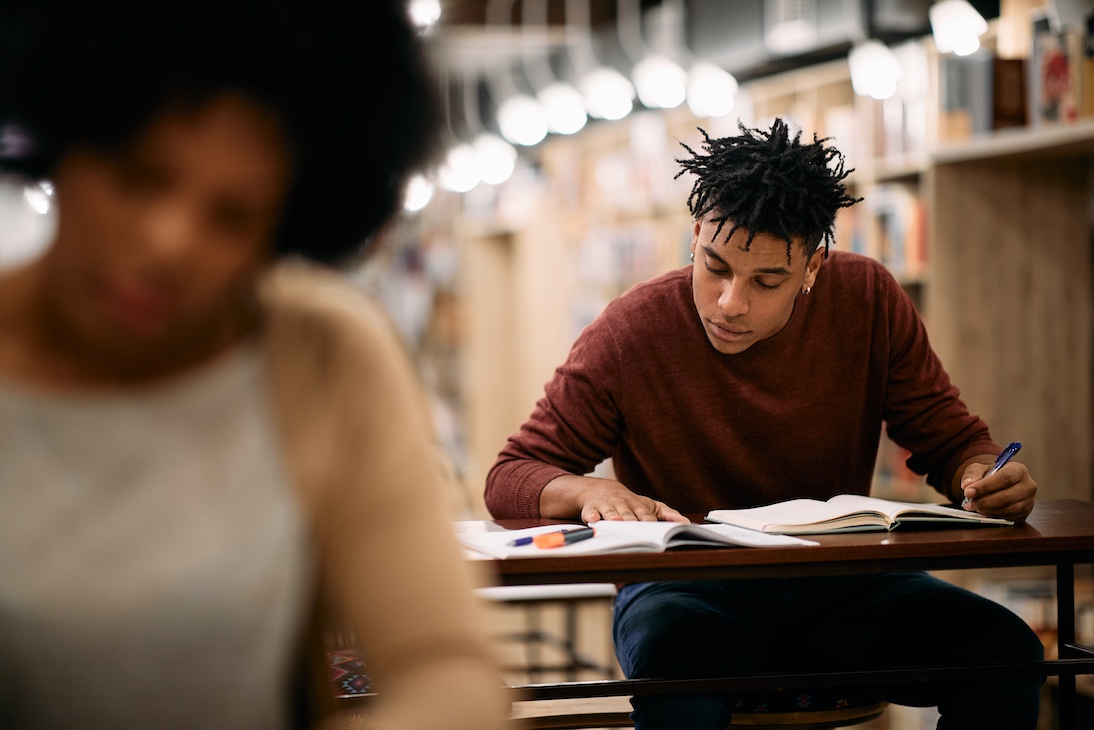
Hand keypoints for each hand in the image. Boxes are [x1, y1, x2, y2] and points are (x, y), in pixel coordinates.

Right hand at [540, 474, 689, 523]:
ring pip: (610, 513)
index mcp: (638, 506)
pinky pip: (590, 513)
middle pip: (628, 515)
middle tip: (636, 530)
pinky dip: (591, 517)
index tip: (655, 531)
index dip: (649, 522)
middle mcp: (622, 505)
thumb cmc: (629, 502)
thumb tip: (686, 523)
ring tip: (616, 522)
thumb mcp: (648, 505)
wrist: (600, 489)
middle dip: (632, 521)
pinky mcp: (591, 509)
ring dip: (613, 517)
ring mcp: (606, 506)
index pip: (646, 515)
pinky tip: (593, 520)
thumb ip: (667, 514)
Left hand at [959, 458, 1036, 521]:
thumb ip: (972, 474)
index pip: (1005, 478)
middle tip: (969, 503)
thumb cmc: (991, 475)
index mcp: (1018, 470)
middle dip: (984, 501)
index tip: (969, 492)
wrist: (1000, 484)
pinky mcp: (1025, 512)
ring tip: (974, 507)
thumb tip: (967, 484)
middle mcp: (1028, 485)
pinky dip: (994, 515)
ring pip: (1008, 509)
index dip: (985, 486)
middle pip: (1006, 496)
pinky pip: (1009, 517)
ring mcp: (1029, 500)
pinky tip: (984, 511)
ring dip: (988, 510)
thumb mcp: (979, 469)